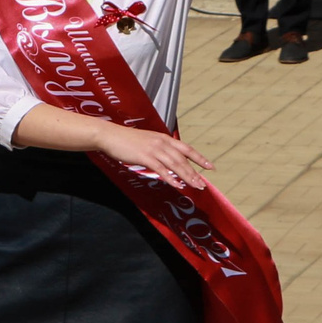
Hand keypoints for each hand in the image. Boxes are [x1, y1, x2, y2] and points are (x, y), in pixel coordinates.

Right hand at [98, 124, 214, 190]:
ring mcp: (154, 150)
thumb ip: (159, 148)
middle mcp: (162, 143)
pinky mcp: (145, 157)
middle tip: (203, 184)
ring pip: (175, 165)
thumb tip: (168, 159)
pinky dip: (171, 178)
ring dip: (187, 177)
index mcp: (164, 138)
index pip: (187, 149)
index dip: (199, 158)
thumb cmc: (127, 140)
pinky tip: (178, 185)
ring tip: (196, 186)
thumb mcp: (148, 141)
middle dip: (195, 173)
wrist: (111, 136)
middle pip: (183, 160)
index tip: (210, 167)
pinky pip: (161, 169)